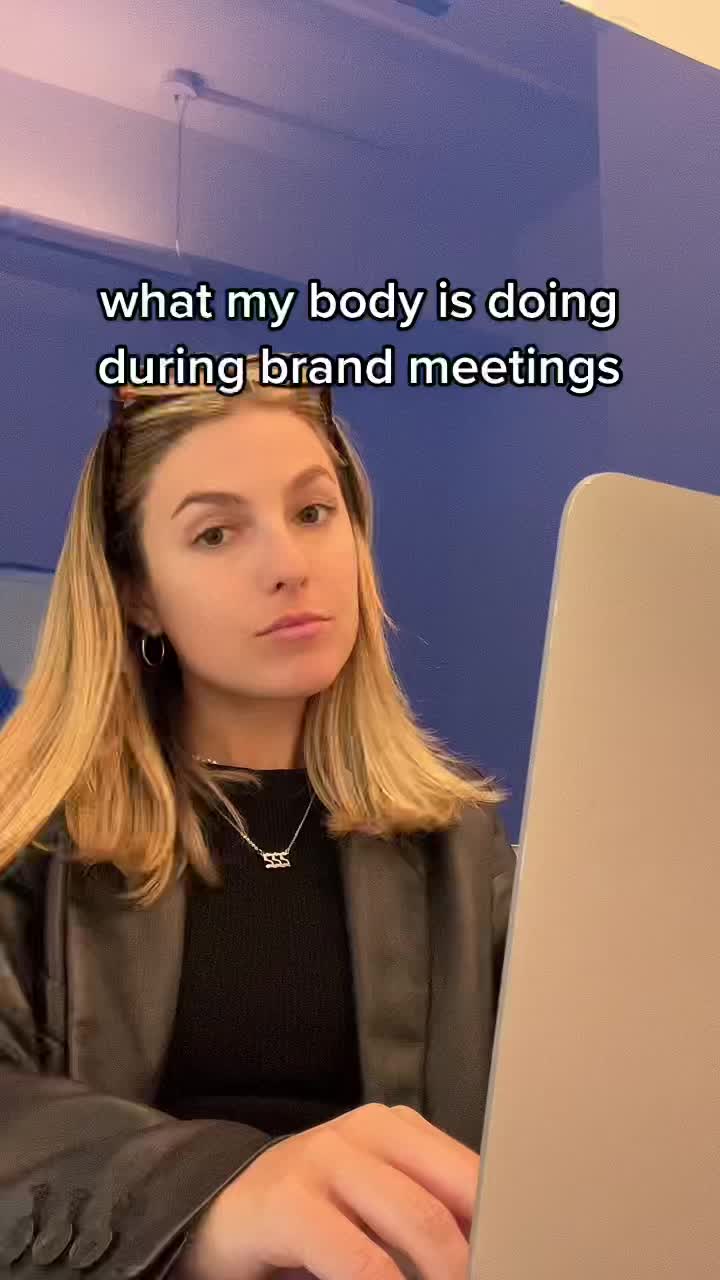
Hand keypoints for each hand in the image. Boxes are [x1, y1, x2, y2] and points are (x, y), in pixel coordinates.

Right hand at [180, 1102, 477, 1279]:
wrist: (221, 1214)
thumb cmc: (313, 1217)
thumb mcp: (377, 1205)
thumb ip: (432, 1211)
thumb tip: (498, 1246)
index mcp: (398, 1128)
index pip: (474, 1174)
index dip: (503, 1227)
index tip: (517, 1260)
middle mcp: (365, 1130)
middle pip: (453, 1199)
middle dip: (476, 1259)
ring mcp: (325, 1158)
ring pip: (418, 1221)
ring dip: (442, 1279)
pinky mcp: (288, 1202)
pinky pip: (359, 1259)